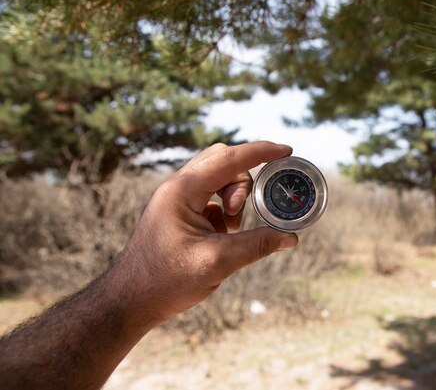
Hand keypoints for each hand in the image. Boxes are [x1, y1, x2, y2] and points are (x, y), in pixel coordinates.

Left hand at [116, 141, 298, 324]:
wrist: (130, 301)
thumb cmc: (166, 281)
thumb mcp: (218, 262)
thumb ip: (256, 245)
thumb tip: (290, 238)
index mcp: (182, 190)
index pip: (229, 158)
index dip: (261, 151)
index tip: (286, 150)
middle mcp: (177, 187)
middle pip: (223, 161)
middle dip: (243, 182)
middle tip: (240, 214)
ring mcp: (176, 199)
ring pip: (217, 178)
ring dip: (234, 197)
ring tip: (231, 229)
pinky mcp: (178, 212)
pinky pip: (209, 196)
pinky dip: (224, 210)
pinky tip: (222, 235)